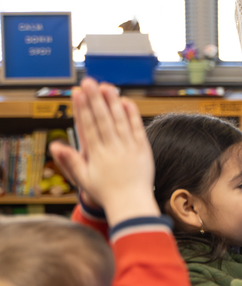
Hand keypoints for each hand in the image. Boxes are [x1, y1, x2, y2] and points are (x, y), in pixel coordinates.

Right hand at [49, 78, 158, 224]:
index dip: (82, 109)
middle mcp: (113, 149)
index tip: (77, 93)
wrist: (132, 203)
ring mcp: (129, 148)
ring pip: (120, 121)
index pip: (88, 127)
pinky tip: (126, 101)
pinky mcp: (143, 148)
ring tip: (106, 86)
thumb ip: (70, 161)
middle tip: (88, 81)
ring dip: (113, 102)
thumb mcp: (83, 179)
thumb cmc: (106, 192)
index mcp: (97, 155)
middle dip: (95, 99)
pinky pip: (137, 128)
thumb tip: (54, 146)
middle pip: (103, 119)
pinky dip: (132, 114)